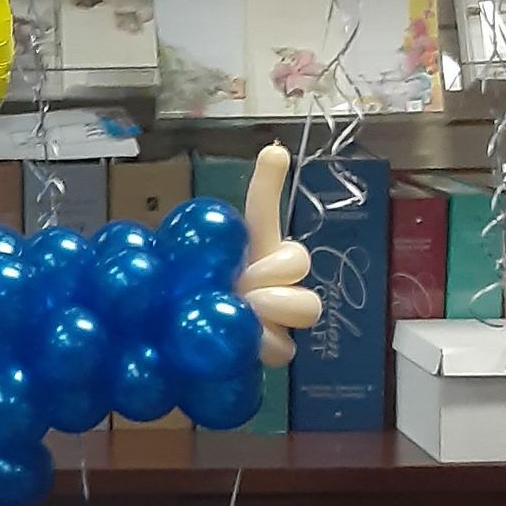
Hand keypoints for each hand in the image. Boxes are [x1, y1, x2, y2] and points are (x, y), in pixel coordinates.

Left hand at [236, 142, 320, 368]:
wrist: (198, 307)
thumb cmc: (227, 264)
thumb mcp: (237, 230)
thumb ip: (262, 194)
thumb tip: (276, 149)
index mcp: (284, 265)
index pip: (296, 260)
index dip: (283, 263)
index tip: (261, 264)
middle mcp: (290, 297)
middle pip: (307, 305)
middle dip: (275, 298)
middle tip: (243, 292)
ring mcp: (283, 330)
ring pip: (292, 337)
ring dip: (265, 328)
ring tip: (237, 318)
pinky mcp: (270, 354)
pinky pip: (279, 356)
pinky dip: (258, 351)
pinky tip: (233, 344)